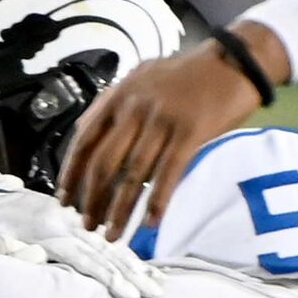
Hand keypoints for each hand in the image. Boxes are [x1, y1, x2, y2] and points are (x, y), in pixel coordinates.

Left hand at [0, 123, 160, 297]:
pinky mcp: (58, 215)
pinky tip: (131, 261)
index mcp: (41, 230)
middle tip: (156, 294)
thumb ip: (6, 252)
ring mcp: (60, 216)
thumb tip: (36, 261)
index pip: (82, 258)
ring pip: (102, 241)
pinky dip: (114, 249)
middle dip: (130, 274)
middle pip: (101, 250)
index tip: (130, 296)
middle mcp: (57, 221)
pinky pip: (92, 233)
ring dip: (129, 262)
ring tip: (153, 280)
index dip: (107, 278)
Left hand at [57, 26, 289, 238]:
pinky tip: (150, 223)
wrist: (233, 61)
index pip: (84, 141)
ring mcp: (162, 122)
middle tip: (88, 226)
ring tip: (113, 235)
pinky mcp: (191, 133)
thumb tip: (83, 130)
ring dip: (121, 211)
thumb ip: (111, 103)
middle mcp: (135, 110)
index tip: (64, 200)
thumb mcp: (139, 78)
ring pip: (133, 176)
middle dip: (92, 201)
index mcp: (118, 98)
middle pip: (104, 165)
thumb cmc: (185, 73)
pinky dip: (157, 203)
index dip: (71, 173)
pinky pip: (168, 175)